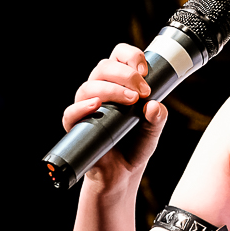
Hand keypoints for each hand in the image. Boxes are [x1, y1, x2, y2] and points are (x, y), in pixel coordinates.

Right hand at [61, 43, 167, 196]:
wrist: (123, 173)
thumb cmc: (135, 145)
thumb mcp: (154, 129)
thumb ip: (158, 117)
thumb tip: (154, 106)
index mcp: (119, 83)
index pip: (118, 56)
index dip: (130, 56)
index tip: (145, 70)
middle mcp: (101, 90)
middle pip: (104, 66)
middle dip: (126, 74)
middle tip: (142, 91)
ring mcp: (87, 107)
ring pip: (89, 86)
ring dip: (110, 88)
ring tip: (129, 100)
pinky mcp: (77, 126)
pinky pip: (71, 112)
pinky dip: (81, 107)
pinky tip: (96, 106)